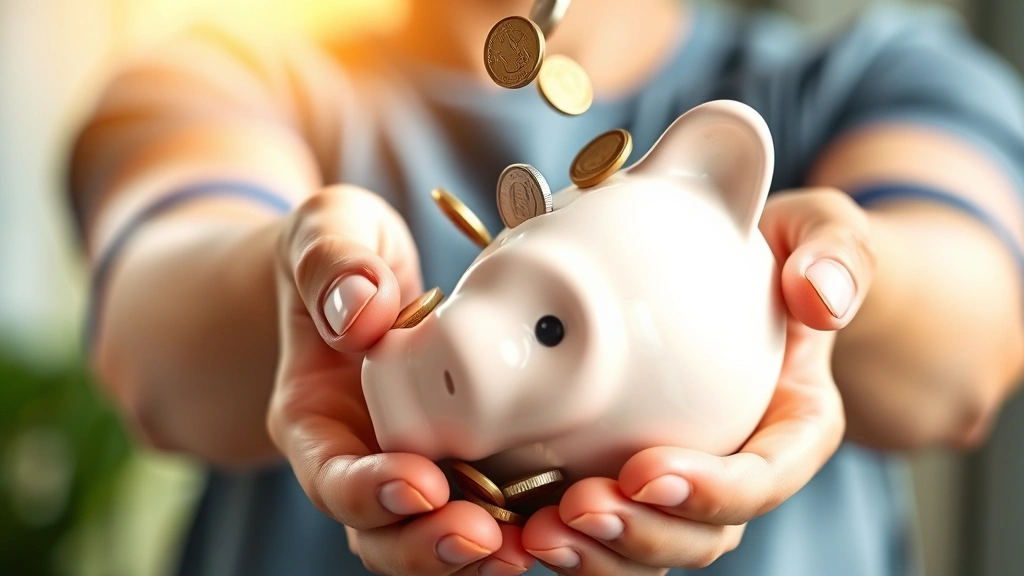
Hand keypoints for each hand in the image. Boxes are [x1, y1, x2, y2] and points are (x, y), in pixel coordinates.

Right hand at [266, 185, 533, 574]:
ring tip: (530, 547)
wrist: (360, 278)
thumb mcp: (326, 234)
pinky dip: (514, 522)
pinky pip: (483, 507)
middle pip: (381, 533)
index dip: (370, 493)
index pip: (331, 478)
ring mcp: (411, 463)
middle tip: (486, 538)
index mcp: (314, 419)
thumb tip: (361, 310)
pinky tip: (557, 520)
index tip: (421, 483)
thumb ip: (332, 265)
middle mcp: (360, 457)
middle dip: (430, 545)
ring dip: (476, 552)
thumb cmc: (340, 253)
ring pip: (432, 536)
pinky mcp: (461, 458)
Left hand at [519, 188, 874, 573]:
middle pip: (703, 533)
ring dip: (597, 553)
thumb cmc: (783, 252)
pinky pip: (604, 522)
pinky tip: (514, 520)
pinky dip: (565, 532)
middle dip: (643, 535)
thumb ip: (835, 255)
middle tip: (578, 509)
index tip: (646, 471)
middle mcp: (741, 468)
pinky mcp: (633, 472)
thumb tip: (818, 298)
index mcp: (794, 427)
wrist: (743, 267)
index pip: (764, 479)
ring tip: (538, 531)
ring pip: (650, 545)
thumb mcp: (820, 232)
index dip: (711, 492)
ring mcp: (686, 478)